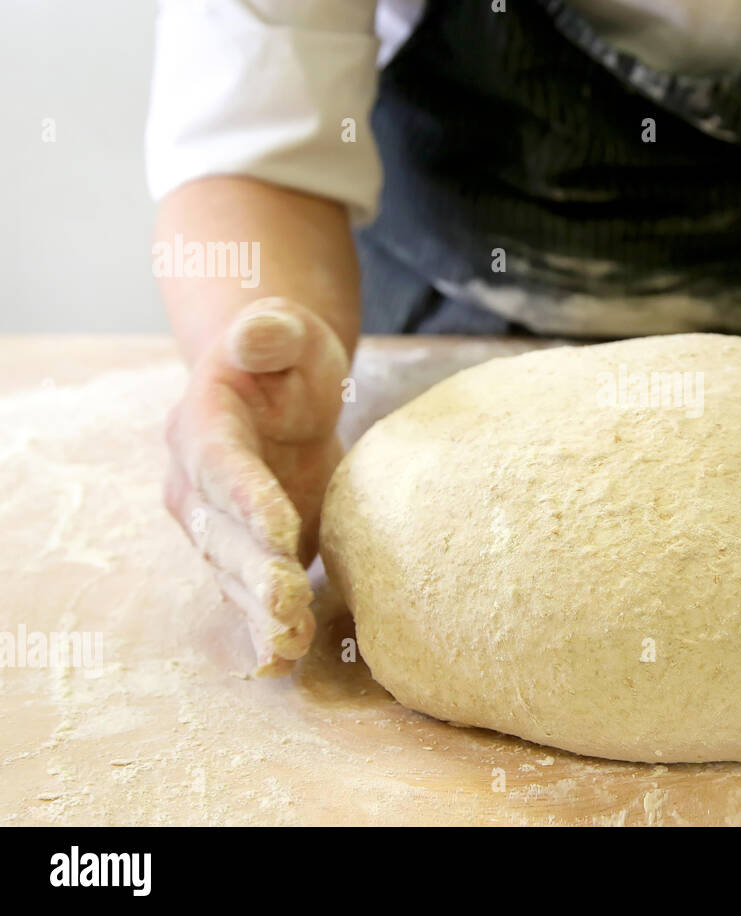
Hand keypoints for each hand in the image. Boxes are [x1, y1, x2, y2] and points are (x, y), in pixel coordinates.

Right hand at [163, 297, 349, 674]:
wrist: (274, 387)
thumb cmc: (284, 358)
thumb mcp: (286, 331)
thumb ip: (272, 331)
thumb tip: (257, 333)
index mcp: (204, 426)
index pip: (223, 466)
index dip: (248, 498)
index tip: (281, 529)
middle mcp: (196, 483)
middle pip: (221, 532)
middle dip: (253, 570)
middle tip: (288, 601)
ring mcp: (215, 524)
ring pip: (231, 574)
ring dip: (259, 612)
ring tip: (290, 642)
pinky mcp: (244, 552)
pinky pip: (245, 594)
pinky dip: (260, 631)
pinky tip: (280, 664)